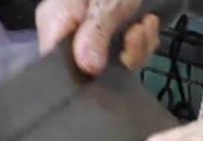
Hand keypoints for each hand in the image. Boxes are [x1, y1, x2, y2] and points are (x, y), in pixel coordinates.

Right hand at [36, 0, 159, 74]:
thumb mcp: (104, 2)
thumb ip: (95, 32)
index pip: (55, 63)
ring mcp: (96, 36)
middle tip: (136, 33)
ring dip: (138, 47)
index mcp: (55, 21)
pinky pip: (130, 53)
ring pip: (115, 63)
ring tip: (145, 24)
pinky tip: (148, 22)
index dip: (79, 72)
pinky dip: (144, 41)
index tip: (103, 67)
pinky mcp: (116, 38)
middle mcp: (72, 33)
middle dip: (122, 55)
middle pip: (91, 69)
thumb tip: (87, 68)